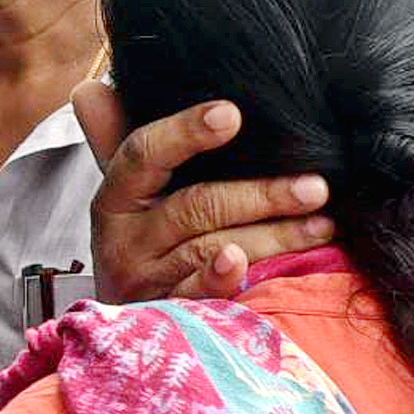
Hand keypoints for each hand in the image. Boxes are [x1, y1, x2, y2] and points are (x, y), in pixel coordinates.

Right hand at [72, 81, 334, 301]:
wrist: (129, 324)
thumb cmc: (148, 240)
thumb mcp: (134, 194)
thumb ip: (126, 144)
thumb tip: (92, 89)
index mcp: (116, 196)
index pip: (144, 154)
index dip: (185, 132)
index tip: (231, 113)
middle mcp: (124, 239)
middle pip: (195, 206)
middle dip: (262, 194)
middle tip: (316, 187)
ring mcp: (145, 281)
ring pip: (211, 247)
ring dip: (272, 235)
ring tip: (321, 224)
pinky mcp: (165, 317)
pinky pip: (196, 296)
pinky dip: (219, 279)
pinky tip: (244, 264)